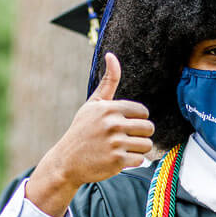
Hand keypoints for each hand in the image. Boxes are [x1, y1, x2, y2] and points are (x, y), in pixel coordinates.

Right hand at [25, 53, 154, 216]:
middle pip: (148, 128)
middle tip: (124, 139)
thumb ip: (108, 81)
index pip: (143, 112)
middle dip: (139, 135)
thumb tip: (111, 55)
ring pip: (147, 145)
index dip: (136, 120)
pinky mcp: (117, 161)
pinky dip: (132, 161)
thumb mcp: (93, 104)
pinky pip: (140, 159)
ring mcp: (115, 143)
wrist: (67, 161)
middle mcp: (113, 124)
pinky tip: (116, 159)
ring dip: (137, 149)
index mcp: (109, 108)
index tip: (123, 125)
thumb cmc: (82, 131)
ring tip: (120, 148)